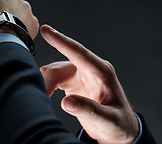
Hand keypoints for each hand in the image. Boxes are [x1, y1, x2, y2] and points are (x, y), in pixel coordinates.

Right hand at [39, 25, 138, 143]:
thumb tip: (66, 102)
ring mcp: (81, 76)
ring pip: (54, 72)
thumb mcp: (109, 120)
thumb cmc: (119, 124)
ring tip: (42, 101)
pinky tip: (43, 96)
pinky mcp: (73, 84)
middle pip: (60, 67)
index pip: (79, 53)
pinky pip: (54, 79)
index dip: (61, 41)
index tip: (46, 30)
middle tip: (42, 98)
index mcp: (102, 72)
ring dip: (45, 84)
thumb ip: (90, 111)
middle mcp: (90, 70)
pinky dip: (46, 86)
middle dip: (48, 81)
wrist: (120, 130)